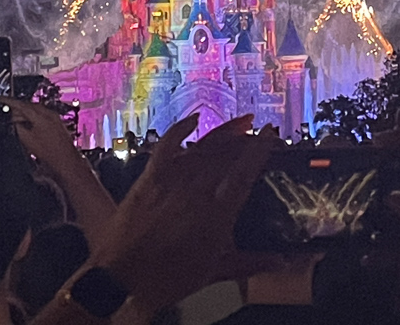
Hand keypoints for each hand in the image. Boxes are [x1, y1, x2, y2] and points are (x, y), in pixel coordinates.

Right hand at [11, 100, 80, 170]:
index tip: (2, 99)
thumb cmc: (49, 153)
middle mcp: (50, 114)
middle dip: (17, 108)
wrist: (65, 160)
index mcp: (41, 116)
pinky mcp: (57, 123)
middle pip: (30, 106)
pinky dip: (33, 118)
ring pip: (36, 111)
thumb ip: (18, 128)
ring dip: (25, 114)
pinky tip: (28, 125)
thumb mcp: (27, 140)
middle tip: (7, 111)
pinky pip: (43, 116)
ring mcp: (55, 118)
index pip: (22, 105)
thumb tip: (14, 122)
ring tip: (16, 120)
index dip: (10, 102)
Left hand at [84, 114, 275, 314]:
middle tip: (259, 135)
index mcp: (215, 214)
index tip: (270, 134)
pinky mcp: (150, 178)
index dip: (259, 149)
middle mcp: (196, 191)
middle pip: (226, 155)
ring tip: (241, 124)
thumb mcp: (212, 273)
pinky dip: (181, 129)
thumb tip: (278, 262)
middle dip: (246, 141)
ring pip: (203, 148)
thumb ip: (248, 264)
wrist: (121, 280)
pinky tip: (194, 119)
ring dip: (224, 133)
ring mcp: (171, 181)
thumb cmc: (166, 279)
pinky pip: (167, 146)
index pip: (243, 172)